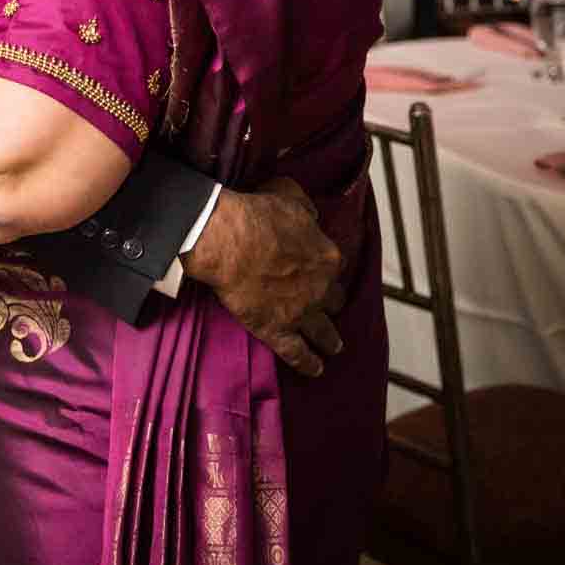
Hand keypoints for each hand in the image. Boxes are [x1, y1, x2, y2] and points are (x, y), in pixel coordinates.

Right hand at [182, 178, 344, 377]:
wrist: (229, 240)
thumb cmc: (256, 214)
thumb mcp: (289, 195)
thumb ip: (306, 209)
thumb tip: (313, 218)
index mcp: (327, 256)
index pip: (334, 264)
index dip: (325, 267)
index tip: (319, 269)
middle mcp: (321, 288)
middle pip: (333, 299)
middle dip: (331, 301)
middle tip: (328, 305)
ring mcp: (301, 313)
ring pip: (324, 332)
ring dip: (330, 339)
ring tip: (335, 346)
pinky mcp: (278, 331)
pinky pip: (298, 354)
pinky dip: (308, 363)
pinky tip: (316, 369)